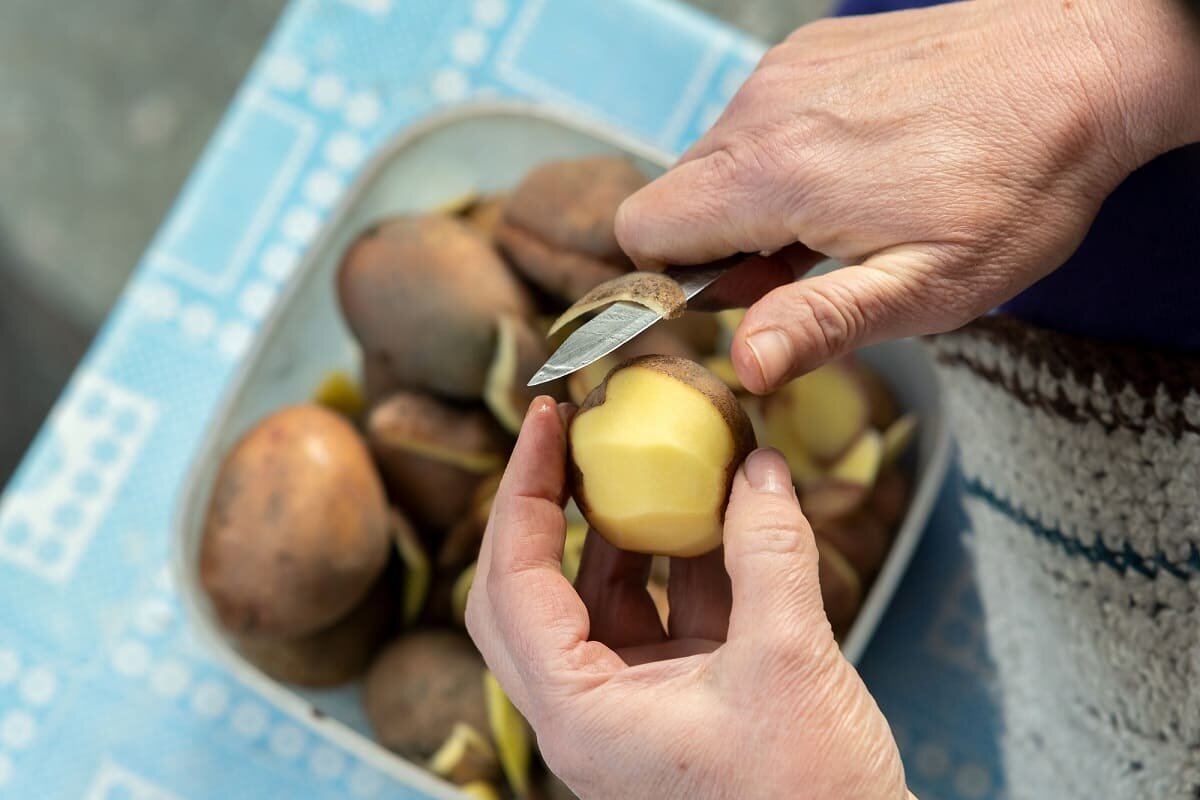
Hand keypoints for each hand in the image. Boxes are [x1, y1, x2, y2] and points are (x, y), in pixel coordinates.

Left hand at [466, 398, 911, 799]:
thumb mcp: (791, 662)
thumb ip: (770, 553)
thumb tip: (758, 467)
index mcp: (580, 715)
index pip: (512, 582)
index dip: (522, 491)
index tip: (546, 420)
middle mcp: (587, 714)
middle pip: (529, 591)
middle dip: (550, 508)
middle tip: (575, 438)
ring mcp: (629, 710)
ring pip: (596, 600)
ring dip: (624, 528)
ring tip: (657, 460)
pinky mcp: (675, 705)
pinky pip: (656, 617)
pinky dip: (679, 563)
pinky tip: (715, 514)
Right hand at [616, 0, 1199, 393]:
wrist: (1085, 65)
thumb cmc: (1017, 184)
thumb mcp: (927, 286)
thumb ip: (821, 324)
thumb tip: (744, 365)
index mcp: (772, 176)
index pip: (643, 231)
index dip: (676, 280)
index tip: (742, 298)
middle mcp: (761, 111)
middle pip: (676, 197)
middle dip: (723, 247)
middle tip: (809, 266)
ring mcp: (785, 72)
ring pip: (717, 157)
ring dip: (756, 200)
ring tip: (845, 215)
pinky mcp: (812, 50)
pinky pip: (758, 116)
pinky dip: (785, 152)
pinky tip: (860, 164)